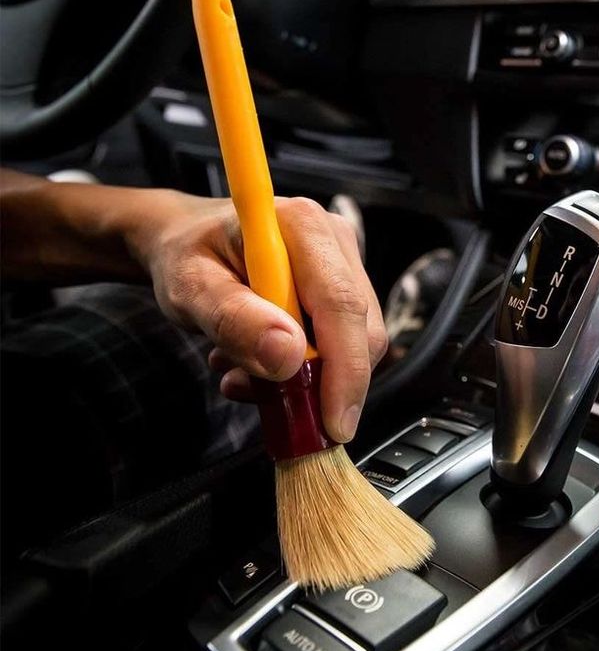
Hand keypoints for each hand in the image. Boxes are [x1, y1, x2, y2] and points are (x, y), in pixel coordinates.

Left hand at [139, 193, 386, 442]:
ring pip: (354, 345)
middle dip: (321, 382)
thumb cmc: (186, 256)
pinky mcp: (341, 290)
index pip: (341, 305)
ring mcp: (343, 265)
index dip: (345, 370)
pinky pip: (342, 345)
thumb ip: (233, 319)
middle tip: (258, 396)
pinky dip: (305, 371)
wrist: (186, 242)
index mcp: (303, 227)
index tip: (333, 423)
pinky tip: (260, 363)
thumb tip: (287, 356)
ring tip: (241, 371)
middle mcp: (334, 240)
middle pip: (360, 330)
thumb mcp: (190, 288)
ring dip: (305, 378)